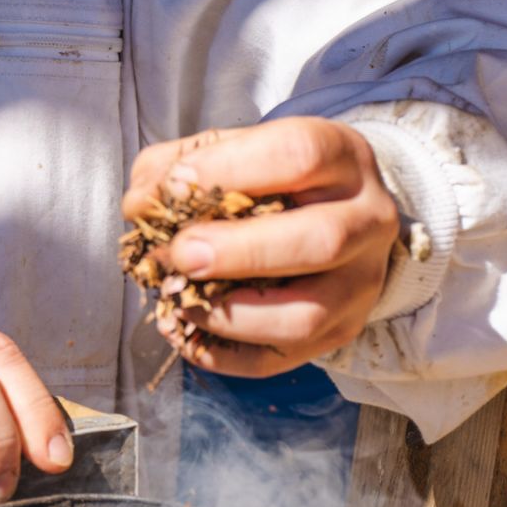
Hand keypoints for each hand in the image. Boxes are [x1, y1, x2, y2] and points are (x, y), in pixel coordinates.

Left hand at [120, 117, 399, 378]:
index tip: (177, 185)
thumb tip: (141, 205)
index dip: (231, 168)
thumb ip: (178, 163)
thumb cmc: (275, 176)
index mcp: (339, 157)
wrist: (341, 212)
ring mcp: (359, 284)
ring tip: (179, 297)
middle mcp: (365, 220)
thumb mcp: (234, 148)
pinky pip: (282, 359)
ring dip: (230, 315)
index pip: (299, 155)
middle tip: (180, 253)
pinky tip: (184, 328)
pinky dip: (223, 353)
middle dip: (238, 252)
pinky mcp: (340, 330)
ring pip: (306, 315)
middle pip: (319, 241)